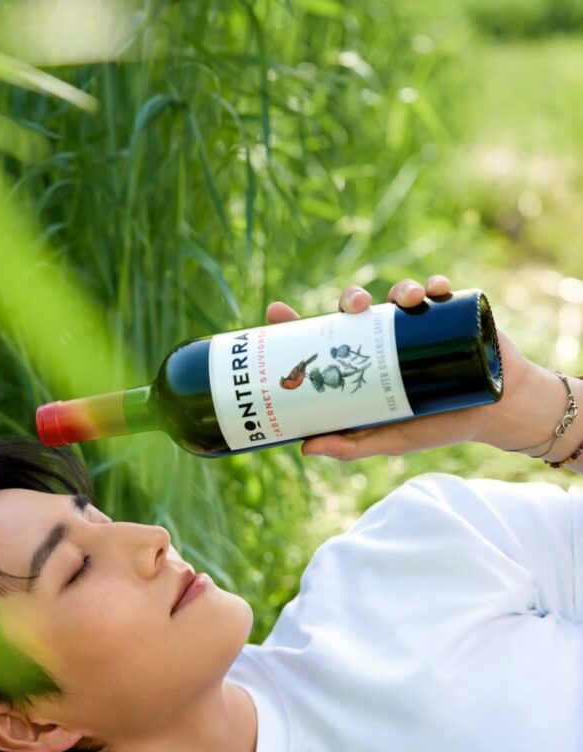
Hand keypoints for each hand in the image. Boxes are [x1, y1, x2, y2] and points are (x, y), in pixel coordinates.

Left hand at [265, 276, 532, 459]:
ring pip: (397, 293)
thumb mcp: (391, 440)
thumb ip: (351, 445)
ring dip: (398, 288)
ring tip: (407, 299)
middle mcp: (384, 337)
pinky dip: (436, 285)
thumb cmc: (436, 426)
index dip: (296, 323)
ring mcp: (417, 323)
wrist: (494, 414)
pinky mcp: (451, 314)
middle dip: (351, 297)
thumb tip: (305, 448)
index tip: (275, 311)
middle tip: (355, 306)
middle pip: (357, 308)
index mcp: (362, 361)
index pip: (323, 337)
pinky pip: (440, 290)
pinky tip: (435, 290)